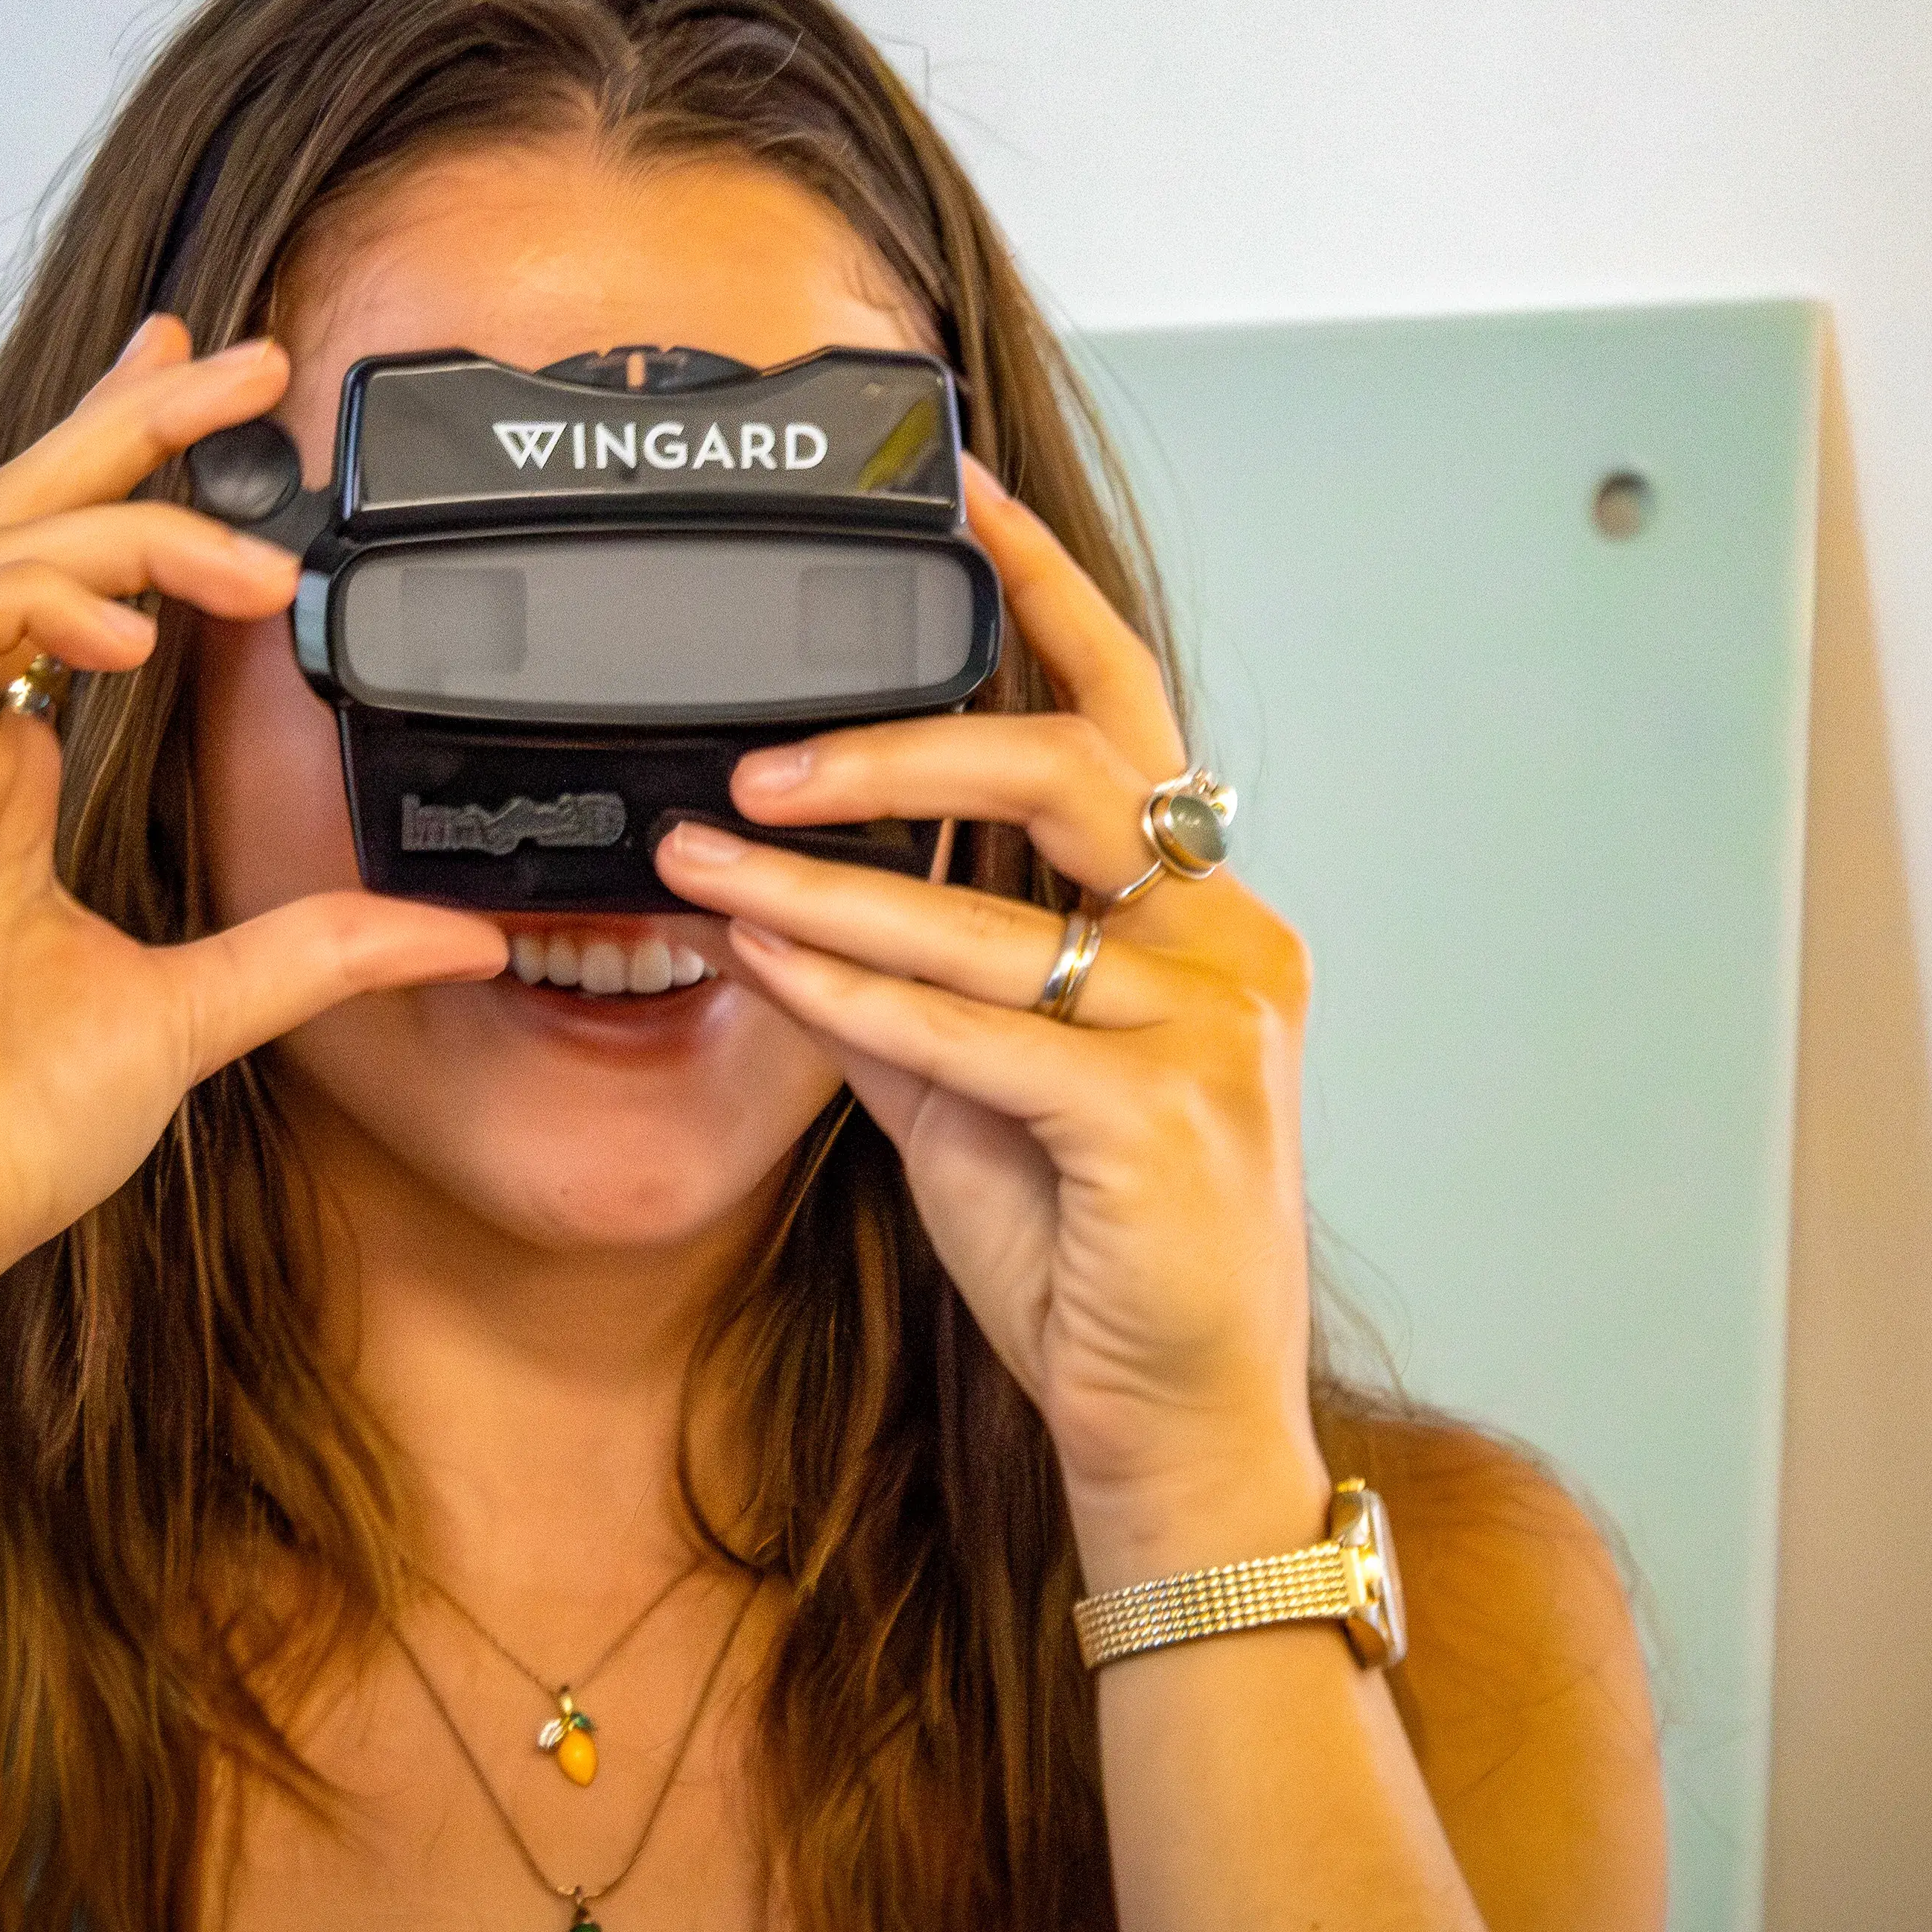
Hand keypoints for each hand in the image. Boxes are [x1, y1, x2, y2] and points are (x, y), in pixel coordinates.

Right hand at [0, 317, 507, 1327]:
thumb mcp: (205, 1017)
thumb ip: (322, 952)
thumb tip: (463, 933)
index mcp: (21, 774)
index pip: (78, 573)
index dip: (143, 469)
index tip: (237, 406)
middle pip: (31, 517)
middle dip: (133, 422)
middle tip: (243, 355)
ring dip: (116, 518)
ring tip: (245, 557)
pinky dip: (24, 605)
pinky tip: (119, 629)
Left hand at [652, 465, 1327, 1543]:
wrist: (1178, 1439)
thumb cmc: (1094, 1260)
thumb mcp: (985, 1091)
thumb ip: (915, 982)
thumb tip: (779, 894)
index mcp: (1206, 917)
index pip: (1127, 715)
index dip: (1040, 592)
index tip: (951, 492)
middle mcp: (1231, 945)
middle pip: (1074, 769)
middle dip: (903, 739)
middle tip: (759, 755)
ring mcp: (1213, 1028)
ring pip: (996, 910)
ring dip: (825, 882)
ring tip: (699, 854)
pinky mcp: (1163, 1120)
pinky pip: (976, 1029)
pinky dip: (854, 991)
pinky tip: (762, 966)